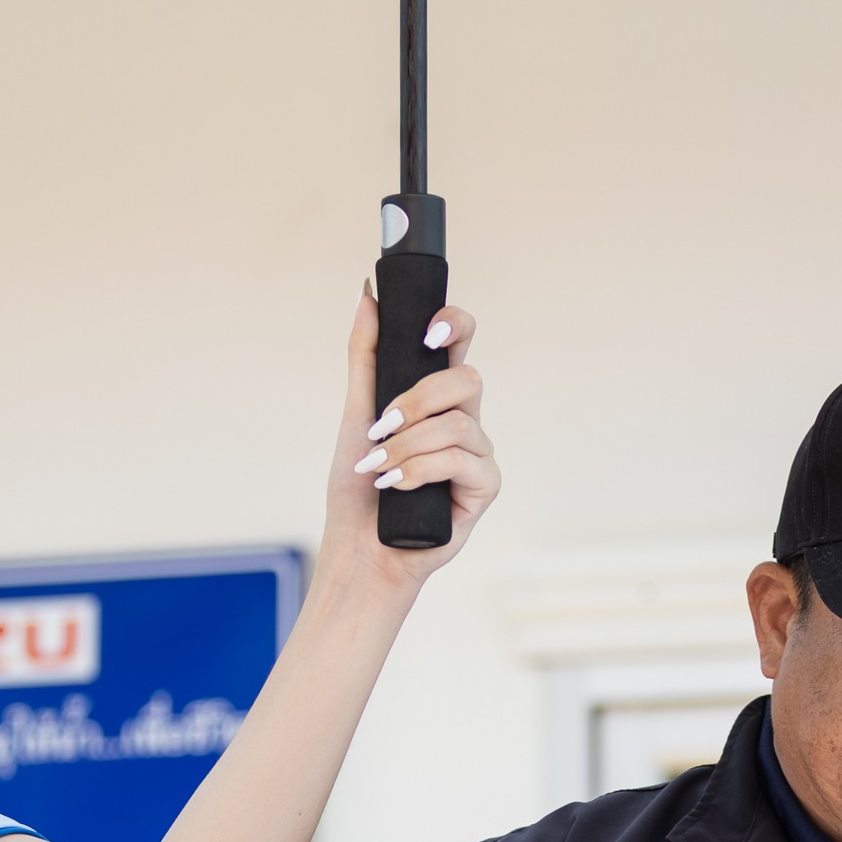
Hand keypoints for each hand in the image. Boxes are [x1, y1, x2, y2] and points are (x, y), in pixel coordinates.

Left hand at [319, 284, 499, 598]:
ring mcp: (478, 453)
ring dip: (408, 445)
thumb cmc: (359, 488)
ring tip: (379, 468)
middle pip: (468, 379)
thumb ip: (366, 355)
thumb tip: (367, 294)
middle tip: (382, 423)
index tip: (428, 333)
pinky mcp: (484, 487)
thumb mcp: (356, 413)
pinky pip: (460, 460)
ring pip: (458, 424)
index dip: (454, 325)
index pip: (461, 342)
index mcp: (436, 396)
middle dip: (419, 398)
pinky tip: (397, 486)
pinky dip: (420, 470)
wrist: (362, 547)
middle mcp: (464, 419)